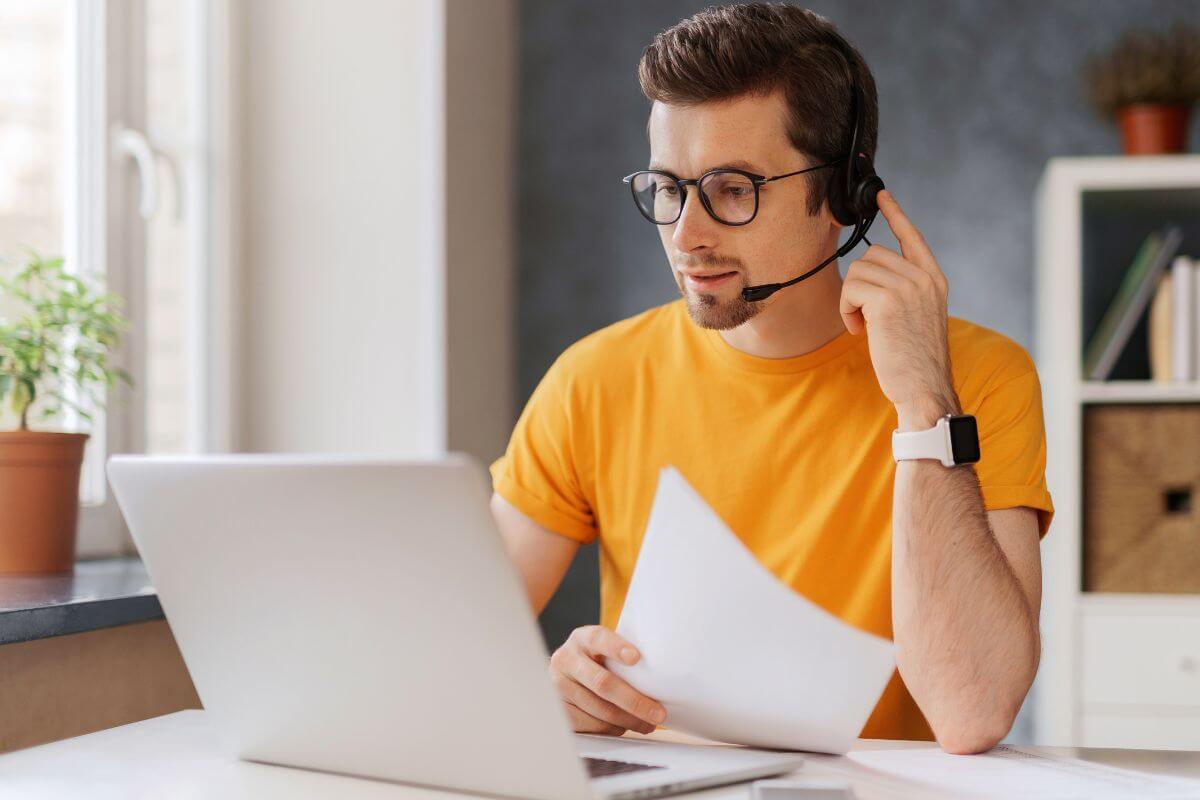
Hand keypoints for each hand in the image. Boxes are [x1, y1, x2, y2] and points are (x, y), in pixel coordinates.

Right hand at [548, 625, 667, 735]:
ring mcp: (558, 685)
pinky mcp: (559, 709)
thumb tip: (661, 672)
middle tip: (658, 713)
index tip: (636, 658)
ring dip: (628, 720)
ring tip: (648, 724)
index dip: (616, 647)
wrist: (564, 674)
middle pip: (602, 682)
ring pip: (599, 709)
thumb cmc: (595, 661)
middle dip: (634, 701)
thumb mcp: (603, 649)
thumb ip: (623, 655)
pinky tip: (625, 726)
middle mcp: (566, 659)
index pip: (598, 638)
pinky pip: (590, 724)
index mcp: (582, 638)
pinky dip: (612, 728)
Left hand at [839, 189, 956, 427]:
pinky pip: (850, 289)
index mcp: (934, 280)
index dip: (895, 214)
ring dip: (851, 300)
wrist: (924, 388)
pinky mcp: (888, 300)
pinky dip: (846, 311)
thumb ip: (904, 292)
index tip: (882, 195)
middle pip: (872, 255)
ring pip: (857, 271)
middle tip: (865, 316)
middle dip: (858, 285)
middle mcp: (924, 278)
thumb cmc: (915, 362)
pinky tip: (860, 330)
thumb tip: (872, 274)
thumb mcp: (917, 318)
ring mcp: (908, 287)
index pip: (912, 237)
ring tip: (865, 326)